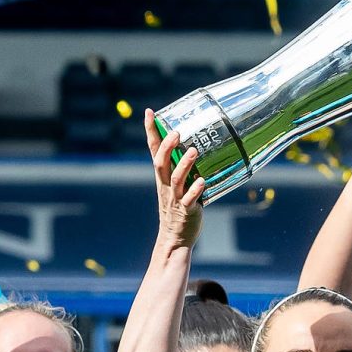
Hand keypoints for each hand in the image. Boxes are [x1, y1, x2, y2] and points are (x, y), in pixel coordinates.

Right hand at [143, 110, 205, 249]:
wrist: (174, 239)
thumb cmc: (178, 209)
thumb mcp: (176, 186)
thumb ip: (183, 168)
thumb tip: (195, 144)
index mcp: (162, 177)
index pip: (153, 150)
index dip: (151, 132)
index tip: (149, 112)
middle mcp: (166, 186)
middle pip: (161, 163)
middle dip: (167, 146)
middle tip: (176, 131)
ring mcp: (175, 198)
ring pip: (177, 179)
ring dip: (184, 164)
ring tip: (193, 151)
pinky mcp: (187, 211)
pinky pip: (190, 199)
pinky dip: (196, 190)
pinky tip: (202, 181)